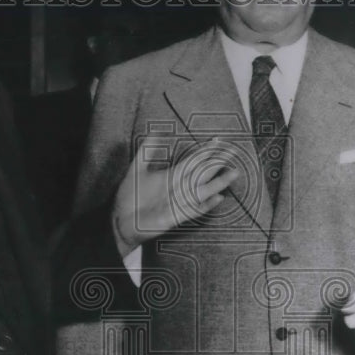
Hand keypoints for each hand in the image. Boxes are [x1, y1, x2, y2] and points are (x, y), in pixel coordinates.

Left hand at [111, 137, 238, 256]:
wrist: (120, 220)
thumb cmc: (128, 197)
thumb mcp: (136, 170)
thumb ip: (146, 152)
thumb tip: (155, 133)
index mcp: (171, 176)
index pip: (192, 160)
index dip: (204, 150)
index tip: (217, 140)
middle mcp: (177, 188)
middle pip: (202, 173)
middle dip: (217, 162)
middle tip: (233, 151)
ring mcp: (178, 203)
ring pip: (203, 190)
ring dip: (219, 182)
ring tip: (234, 173)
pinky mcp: (174, 217)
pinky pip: (194, 211)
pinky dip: (206, 205)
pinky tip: (218, 198)